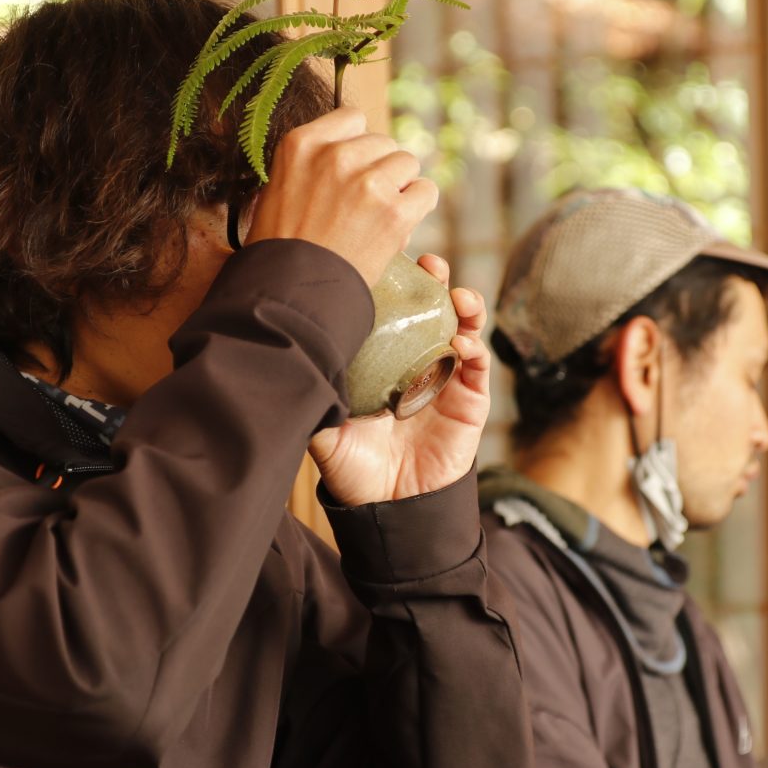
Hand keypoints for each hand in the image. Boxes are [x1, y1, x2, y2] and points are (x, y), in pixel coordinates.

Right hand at [245, 107, 438, 287]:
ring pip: (407, 163)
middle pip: (383, 143)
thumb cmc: (281, 250)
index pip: (353, 119)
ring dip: (400, 188)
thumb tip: (357, 159)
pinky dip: (418, 207)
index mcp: (302, 143)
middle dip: (380, 171)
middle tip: (364, 206)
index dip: (358, 147)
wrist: (291, 294)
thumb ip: (313, 165)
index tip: (352, 172)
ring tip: (379, 217)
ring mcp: (368, 182)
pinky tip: (398, 227)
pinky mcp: (394, 212)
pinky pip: (426, 192)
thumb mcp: (277, 190)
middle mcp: (336, 155)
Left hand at [309, 255, 488, 504]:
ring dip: (465, 306)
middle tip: (429, 264)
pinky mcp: (470, 402)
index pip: (393, 312)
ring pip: (463, 329)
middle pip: (432, 311)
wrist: (389, 508)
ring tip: (456, 296)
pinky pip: (477, 367)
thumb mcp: (324, 426)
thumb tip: (289, 356)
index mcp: (385, 363)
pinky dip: (474, 348)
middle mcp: (418, 364)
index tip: (388, 259)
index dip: (395, 284)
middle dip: (435, 282)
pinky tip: (461, 343)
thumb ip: (314, 393)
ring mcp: (447, 381)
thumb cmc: (354, 467)